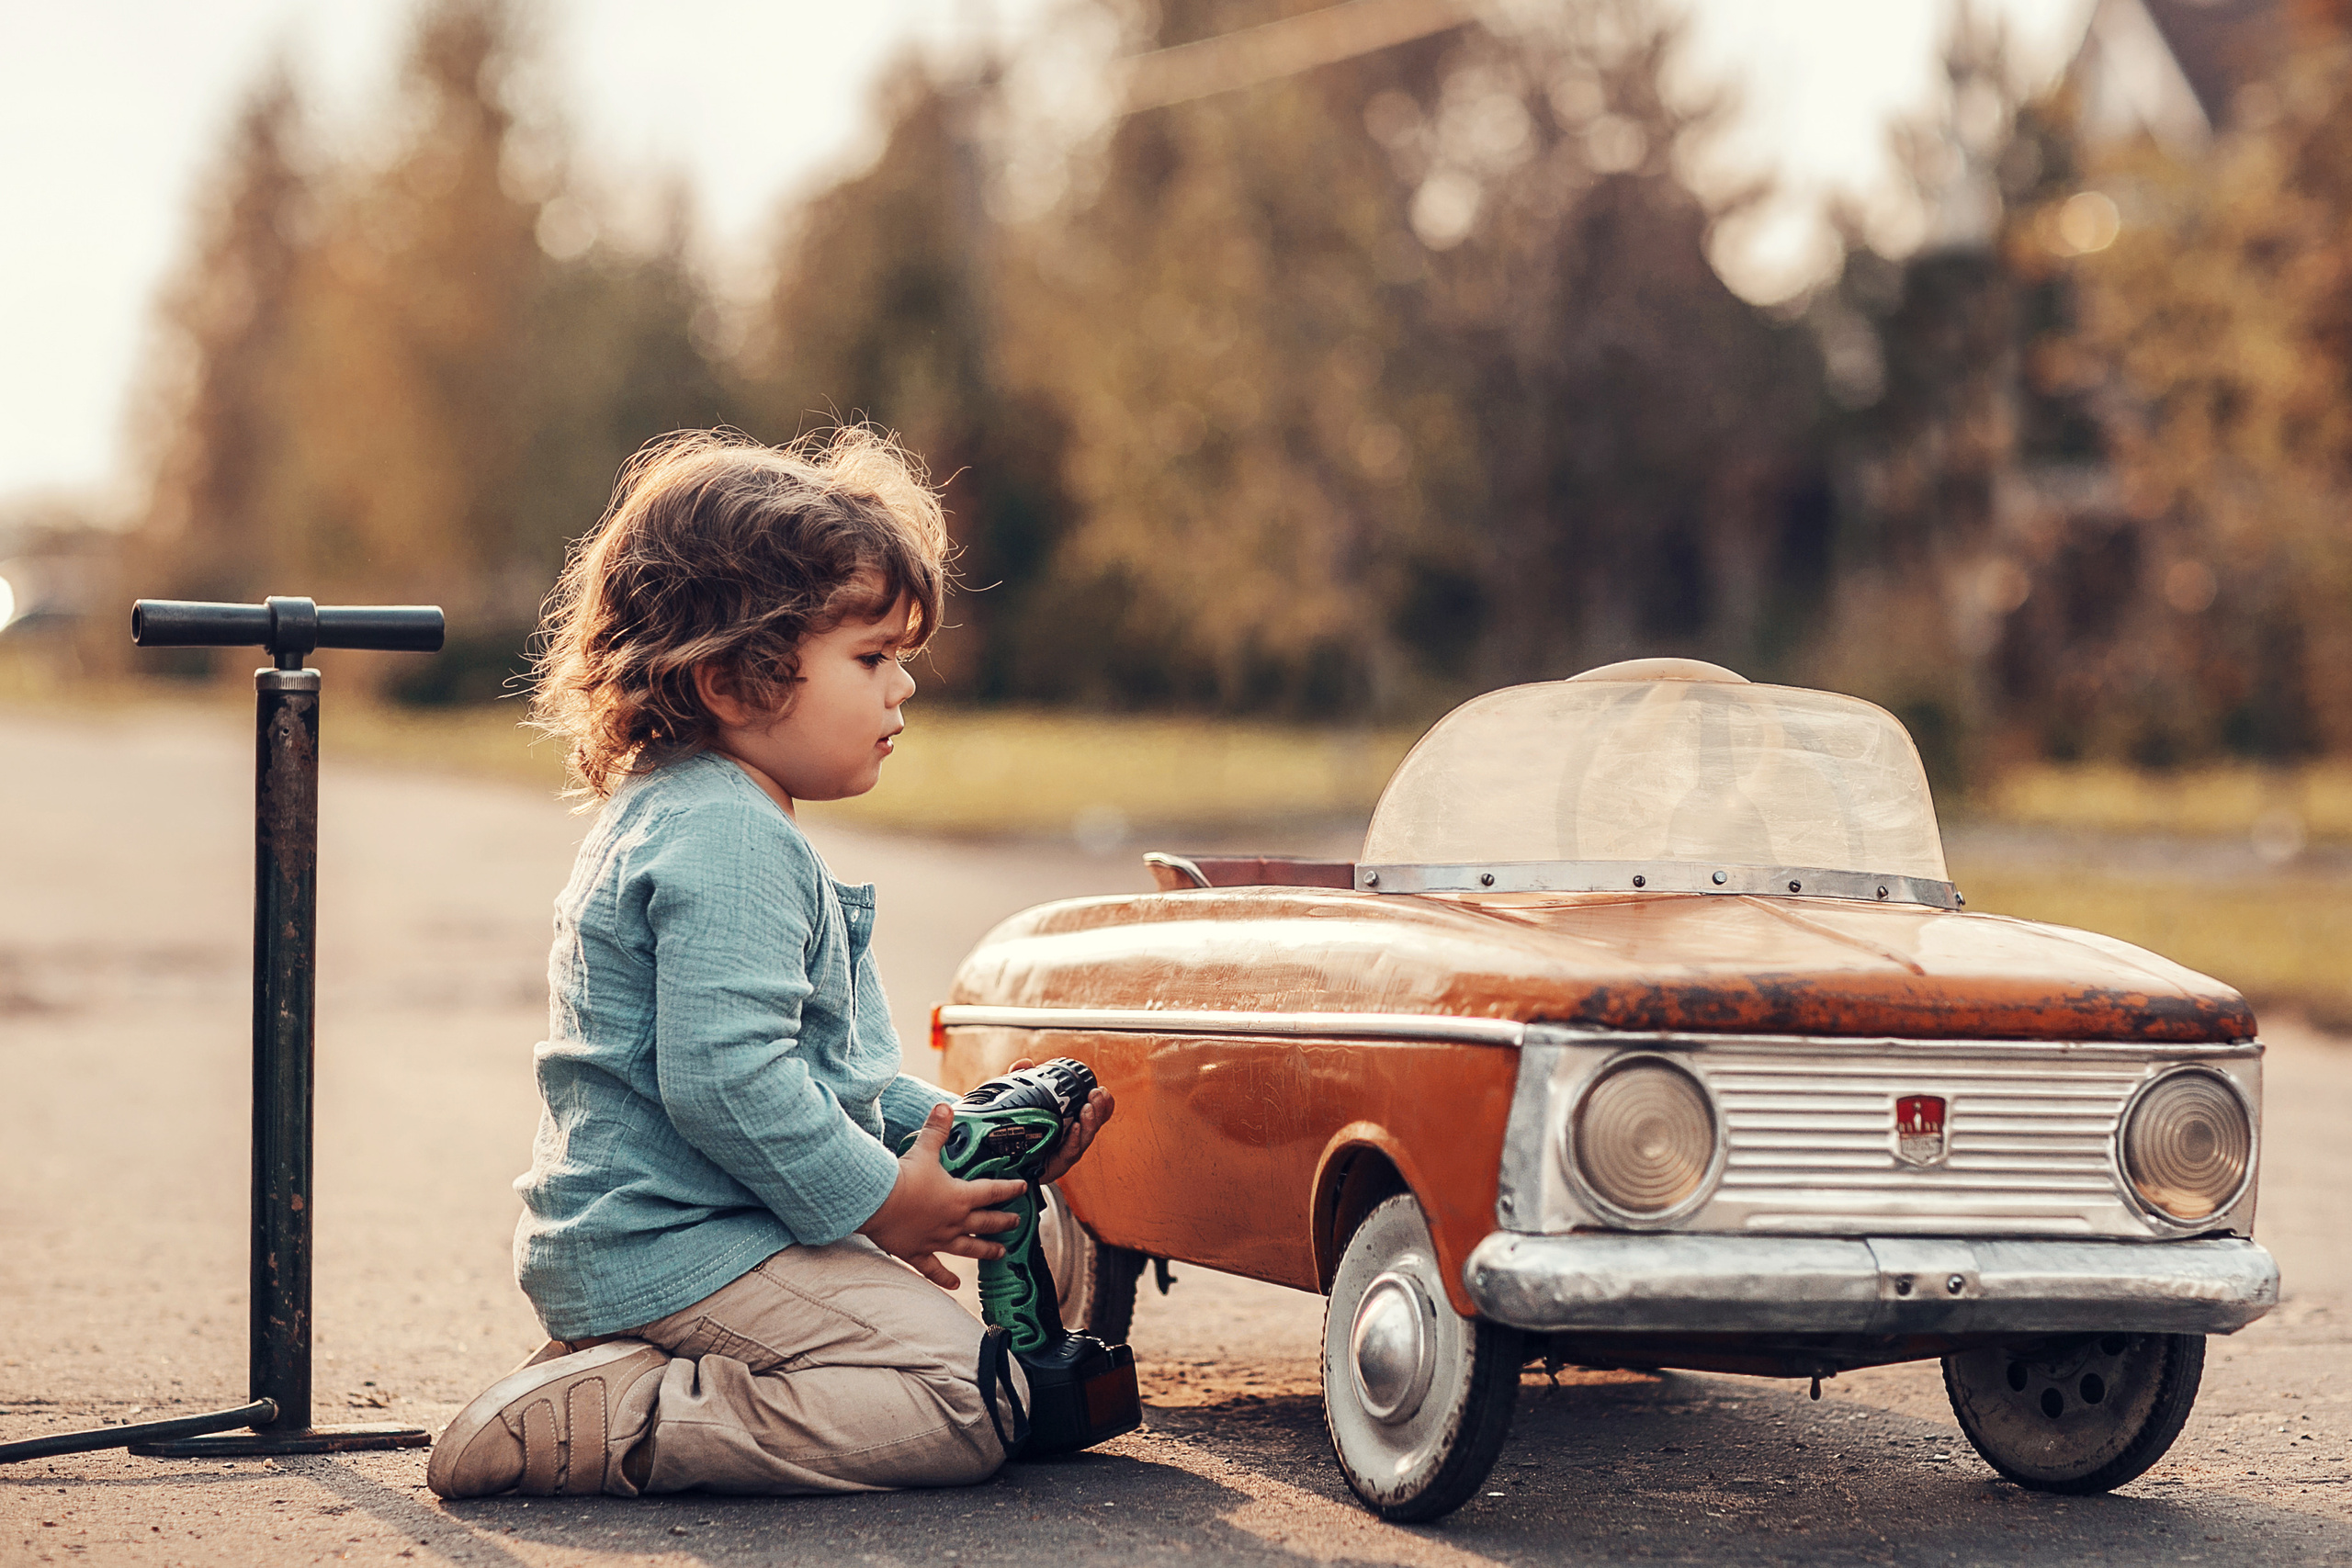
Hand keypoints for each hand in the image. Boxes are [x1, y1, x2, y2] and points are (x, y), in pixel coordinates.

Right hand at [857, 1103, 1026, 1289]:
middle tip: (1017, 1223)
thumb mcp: (923, 1149)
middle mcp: (954, 1221)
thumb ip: (937, 1130)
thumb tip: (944, 1106)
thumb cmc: (902, 1177)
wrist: (877, 1203)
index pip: (992, 1191)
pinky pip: (934, 1269)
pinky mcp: (918, 1252)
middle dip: (1003, 1222)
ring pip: (969, 1248)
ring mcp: (937, 1240)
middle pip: (986, 1223)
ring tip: (1001, 1253)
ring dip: (986, 1250)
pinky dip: (945, 1278)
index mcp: (959, 1196)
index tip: (1024, 1188)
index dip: (1010, 1188)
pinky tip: (956, 1285)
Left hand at [1010, 1058, 1116, 1186]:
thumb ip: (1023, 1083)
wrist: (1000, 1165)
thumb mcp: (1019, 1104)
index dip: (1101, 1104)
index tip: (1102, 1089)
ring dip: (1090, 1123)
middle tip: (1097, 1094)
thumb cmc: (1016, 1135)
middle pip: (1093, 1125)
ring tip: (1088, 1108)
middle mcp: (1071, 1140)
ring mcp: (1064, 1154)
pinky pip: (1067, 1154)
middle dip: (1100, 1109)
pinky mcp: (1055, 1167)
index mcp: (1069, 1125)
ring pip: (1084, 1139)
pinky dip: (1073, 1141)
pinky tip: (1076, 1128)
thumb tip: (1025, 1063)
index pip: (1092, 1113)